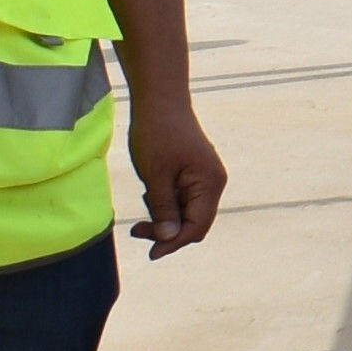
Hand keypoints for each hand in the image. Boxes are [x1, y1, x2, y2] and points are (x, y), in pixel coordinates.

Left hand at [123, 89, 226, 255]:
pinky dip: (166, 202)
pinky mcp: (195, 171)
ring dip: (165, 216)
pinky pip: (183, 198)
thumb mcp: (155, 175)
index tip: (151, 253)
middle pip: (194, 222)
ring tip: (141, 207)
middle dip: (168, 231)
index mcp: (209, 183)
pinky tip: (150, 192)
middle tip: (138, 230)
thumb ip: (163, 208)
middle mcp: (213, 182)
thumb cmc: (156, 133)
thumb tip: (168, 238)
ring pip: (187, 211)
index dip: (174, 242)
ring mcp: (205, 176)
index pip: (196, 226)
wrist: (160, 98)